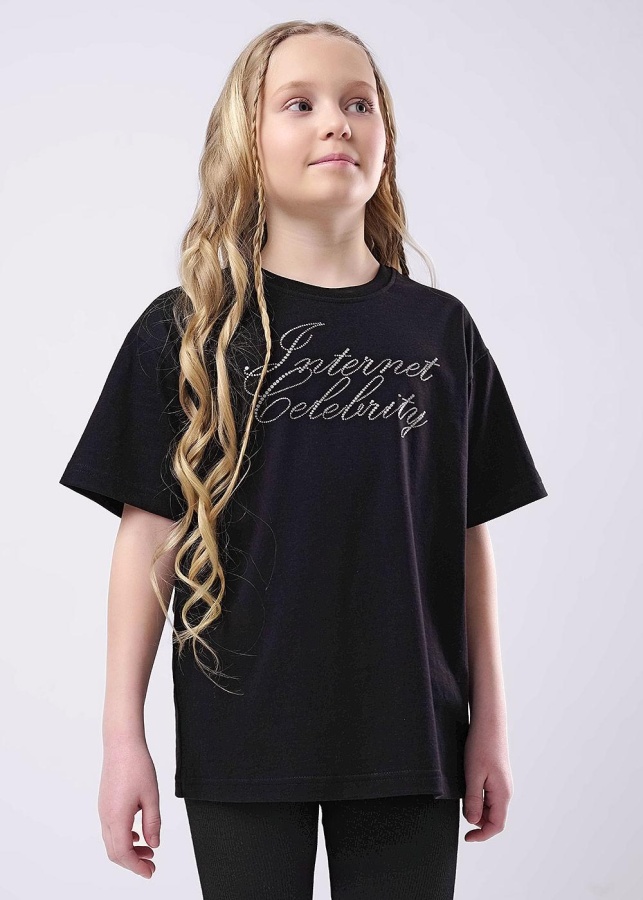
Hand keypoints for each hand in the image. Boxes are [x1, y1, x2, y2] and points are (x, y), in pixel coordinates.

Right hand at [98, 737, 161, 877]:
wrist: (121, 744)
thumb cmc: (137, 765)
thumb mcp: (152, 796)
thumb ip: (153, 823)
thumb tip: (154, 844)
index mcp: (117, 817)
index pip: (124, 853)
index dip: (137, 866)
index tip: (150, 872)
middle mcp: (106, 817)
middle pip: (115, 852)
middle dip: (133, 862)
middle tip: (151, 865)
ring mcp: (103, 810)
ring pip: (112, 842)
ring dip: (129, 850)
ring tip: (149, 850)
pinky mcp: (105, 804)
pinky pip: (111, 829)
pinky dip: (124, 838)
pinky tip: (138, 835)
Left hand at [462, 717, 512, 841]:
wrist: (489, 723)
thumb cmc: (481, 746)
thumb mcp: (473, 775)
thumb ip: (473, 800)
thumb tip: (473, 821)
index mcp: (502, 794)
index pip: (496, 825)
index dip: (482, 835)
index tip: (467, 838)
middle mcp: (505, 791)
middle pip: (493, 818)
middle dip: (477, 821)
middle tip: (461, 810)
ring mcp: (502, 784)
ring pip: (490, 807)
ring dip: (477, 809)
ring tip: (463, 795)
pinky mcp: (497, 777)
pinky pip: (489, 796)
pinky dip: (478, 798)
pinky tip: (468, 787)